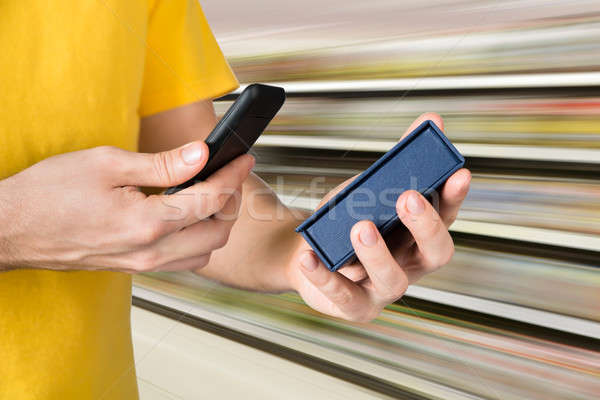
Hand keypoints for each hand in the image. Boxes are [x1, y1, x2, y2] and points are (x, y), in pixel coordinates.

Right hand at [0, 143, 253, 271]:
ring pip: (204, 253)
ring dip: (216, 224)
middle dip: (232, 202)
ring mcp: (143, 266)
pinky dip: (196, 239)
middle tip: (229, 175)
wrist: (13, 229)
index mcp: (148, 223)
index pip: (211, 199)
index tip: (244, 158)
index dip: (234, 175)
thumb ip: (162, 163)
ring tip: (210, 194)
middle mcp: (151, 252)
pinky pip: (182, 260)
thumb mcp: (107, 164)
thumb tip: (201, 154)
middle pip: (218, 233)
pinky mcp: (135, 268)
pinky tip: (186, 216)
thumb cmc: (50, 194)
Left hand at [286, 113, 470, 321]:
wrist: (306, 252)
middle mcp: (410, 264)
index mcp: (419, 235)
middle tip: (407, 197)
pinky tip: (310, 256)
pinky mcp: (355, 307)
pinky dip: (325, 275)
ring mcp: (384, 289)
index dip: (454, 197)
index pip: (447, 216)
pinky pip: (342, 295)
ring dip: (377, 252)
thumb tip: (430, 118)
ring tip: (360, 226)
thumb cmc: (346, 219)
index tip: (458, 172)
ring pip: (392, 279)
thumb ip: (398, 159)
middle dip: (425, 225)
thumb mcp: (369, 187)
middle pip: (435, 253)